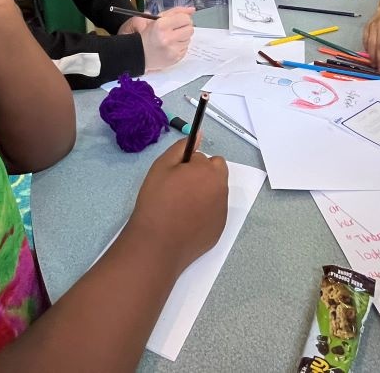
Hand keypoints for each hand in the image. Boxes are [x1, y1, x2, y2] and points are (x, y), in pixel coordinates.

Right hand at [125, 139, 228, 272]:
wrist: (158, 243)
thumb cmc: (157, 201)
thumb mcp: (162, 166)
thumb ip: (181, 148)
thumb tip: (199, 135)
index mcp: (209, 171)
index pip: (203, 157)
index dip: (187, 165)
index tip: (175, 176)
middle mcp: (221, 189)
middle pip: (215, 173)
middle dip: (201, 175)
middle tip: (179, 189)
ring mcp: (222, 211)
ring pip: (215, 193)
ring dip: (203, 194)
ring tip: (181, 207)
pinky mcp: (219, 229)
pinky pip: (214, 213)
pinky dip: (204, 213)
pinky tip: (186, 221)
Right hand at [128, 7, 194, 70]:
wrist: (140, 53)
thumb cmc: (148, 35)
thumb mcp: (158, 19)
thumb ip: (176, 12)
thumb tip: (192, 10)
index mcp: (161, 25)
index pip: (185, 18)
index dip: (183, 18)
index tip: (178, 21)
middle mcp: (167, 38)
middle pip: (190, 29)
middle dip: (184, 28)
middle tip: (175, 29)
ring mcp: (172, 50)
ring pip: (189, 39)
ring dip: (182, 37)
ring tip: (171, 39)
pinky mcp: (176, 58)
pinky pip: (186, 48)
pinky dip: (180, 46)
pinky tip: (171, 46)